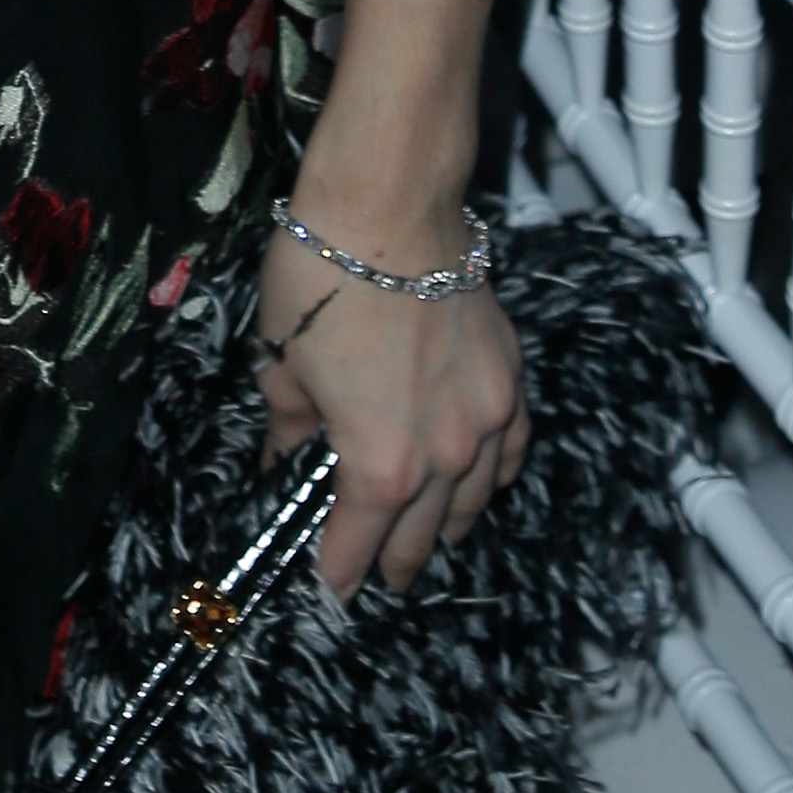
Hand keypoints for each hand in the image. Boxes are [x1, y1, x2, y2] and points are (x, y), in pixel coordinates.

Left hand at [256, 227, 526, 599]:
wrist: (388, 206)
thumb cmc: (324, 280)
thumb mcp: (282, 362)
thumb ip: (289, 424)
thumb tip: (286, 453)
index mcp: (380, 465)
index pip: (358, 545)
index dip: (338, 571)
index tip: (330, 586)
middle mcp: (443, 456)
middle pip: (419, 535)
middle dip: (394, 559)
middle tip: (378, 572)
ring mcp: (485, 418)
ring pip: (472, 500)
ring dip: (446, 525)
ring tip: (427, 539)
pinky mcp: (508, 378)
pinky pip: (510, 449)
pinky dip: (494, 474)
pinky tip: (482, 481)